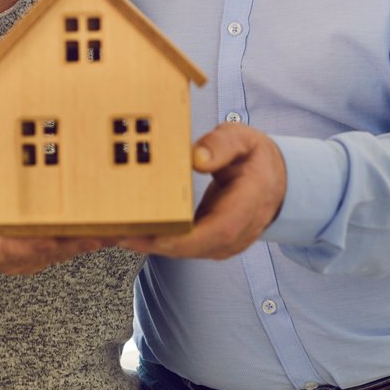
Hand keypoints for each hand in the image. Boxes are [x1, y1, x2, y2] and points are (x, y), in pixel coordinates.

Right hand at [0, 152, 111, 274]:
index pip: (18, 247)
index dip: (43, 243)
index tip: (63, 237)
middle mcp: (12, 256)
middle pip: (51, 252)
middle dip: (80, 242)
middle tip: (109, 230)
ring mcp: (27, 259)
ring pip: (63, 253)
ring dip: (90, 242)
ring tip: (120, 228)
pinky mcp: (38, 255)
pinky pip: (65, 249)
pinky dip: (85, 239)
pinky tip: (109, 228)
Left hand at [119, 123, 286, 259]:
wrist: (273, 180)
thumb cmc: (253, 157)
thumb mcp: (242, 138)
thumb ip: (222, 144)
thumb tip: (197, 158)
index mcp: (250, 202)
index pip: (220, 229)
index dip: (186, 238)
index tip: (155, 235)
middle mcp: (239, 231)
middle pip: (196, 247)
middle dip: (156, 243)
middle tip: (119, 232)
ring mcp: (226, 242)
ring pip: (186, 251)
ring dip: (151, 245)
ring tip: (116, 232)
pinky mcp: (213, 245)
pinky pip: (184, 248)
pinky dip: (157, 242)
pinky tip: (132, 231)